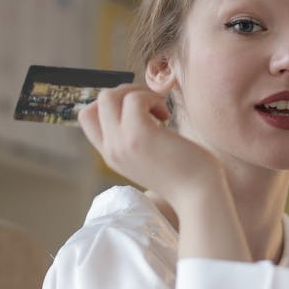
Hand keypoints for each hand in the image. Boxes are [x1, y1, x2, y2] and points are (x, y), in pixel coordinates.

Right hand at [78, 84, 218, 206]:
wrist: (199, 196)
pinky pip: (134, 99)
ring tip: (160, 110)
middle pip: (98, 102)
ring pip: (109, 96)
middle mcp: (111, 150)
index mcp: (112, 155)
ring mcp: (122, 143)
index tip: (139, 109)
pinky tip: (167, 115)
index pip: (88, 117)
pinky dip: (152, 98)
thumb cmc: (185, 174)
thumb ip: (136, 138)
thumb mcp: (150, 156)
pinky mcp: (139, 136)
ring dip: (140, 93)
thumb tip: (136, 103)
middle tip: (150, 104)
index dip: (112, 104)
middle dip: (125, 92)